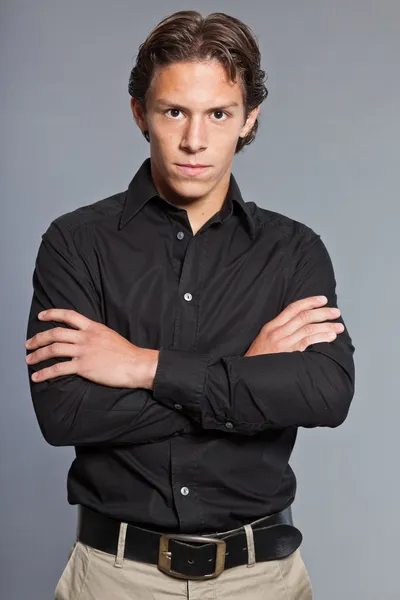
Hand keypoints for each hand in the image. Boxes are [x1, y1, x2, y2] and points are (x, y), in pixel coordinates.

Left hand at [25, 309, 158, 387]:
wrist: (136, 364)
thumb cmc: (127, 353)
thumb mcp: (110, 335)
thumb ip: (96, 335)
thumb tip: (85, 338)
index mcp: (93, 328)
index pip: (69, 315)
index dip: (52, 314)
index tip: (41, 316)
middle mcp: (86, 337)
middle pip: (55, 333)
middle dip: (39, 338)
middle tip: (29, 343)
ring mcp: (84, 352)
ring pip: (53, 349)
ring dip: (38, 354)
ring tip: (29, 359)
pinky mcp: (83, 367)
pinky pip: (58, 369)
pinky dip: (45, 373)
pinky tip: (37, 377)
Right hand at [244, 295, 344, 356]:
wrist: (248, 374)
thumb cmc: (258, 358)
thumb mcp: (265, 339)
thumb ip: (280, 331)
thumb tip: (301, 324)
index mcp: (271, 326)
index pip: (292, 308)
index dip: (309, 301)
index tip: (323, 299)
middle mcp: (277, 332)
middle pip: (303, 316)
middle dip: (323, 313)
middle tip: (336, 312)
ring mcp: (282, 342)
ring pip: (308, 329)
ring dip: (326, 326)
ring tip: (339, 327)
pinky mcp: (288, 354)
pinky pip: (307, 342)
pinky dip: (321, 338)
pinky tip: (330, 337)